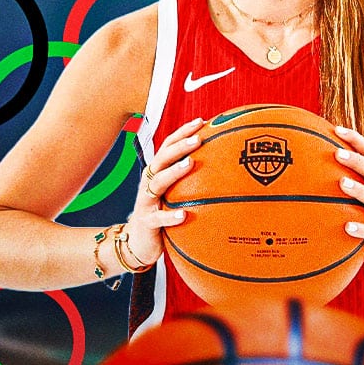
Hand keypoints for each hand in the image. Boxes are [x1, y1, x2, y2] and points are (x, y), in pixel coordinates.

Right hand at [122, 116, 203, 268]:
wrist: (138, 243)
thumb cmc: (161, 214)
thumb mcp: (174, 195)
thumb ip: (190, 181)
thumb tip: (225, 168)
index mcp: (157, 173)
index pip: (168, 146)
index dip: (182, 133)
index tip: (201, 121)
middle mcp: (149, 183)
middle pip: (162, 159)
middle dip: (179, 147)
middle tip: (198, 139)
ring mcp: (146, 202)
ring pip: (157, 183)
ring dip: (174, 172)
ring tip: (190, 164)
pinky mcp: (147, 222)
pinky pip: (159, 218)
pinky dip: (170, 216)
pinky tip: (184, 215)